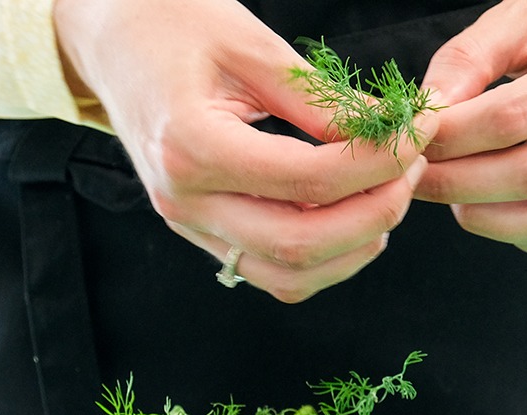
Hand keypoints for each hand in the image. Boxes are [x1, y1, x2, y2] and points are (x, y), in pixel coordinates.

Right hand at [51, 0, 433, 301]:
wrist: (109, 38)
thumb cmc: (172, 23)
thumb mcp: (250, 44)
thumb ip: (320, 100)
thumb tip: (390, 135)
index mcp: (192, 147)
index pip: (308, 179)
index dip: (378, 162)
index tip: (417, 134)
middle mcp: (185, 200)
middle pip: (301, 245)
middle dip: (376, 212)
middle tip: (412, 168)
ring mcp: (188, 224)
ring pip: (288, 276)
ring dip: (353, 248)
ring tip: (387, 195)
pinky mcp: (200, 231)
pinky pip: (270, 271)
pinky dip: (322, 258)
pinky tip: (351, 217)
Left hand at [417, 0, 526, 263]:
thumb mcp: (525, 10)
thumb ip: (471, 57)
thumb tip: (424, 116)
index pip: (514, 118)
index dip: (453, 135)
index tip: (411, 136)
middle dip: (458, 182)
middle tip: (413, 174)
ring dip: (488, 218)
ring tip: (452, 193)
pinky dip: (523, 236)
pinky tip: (493, 207)